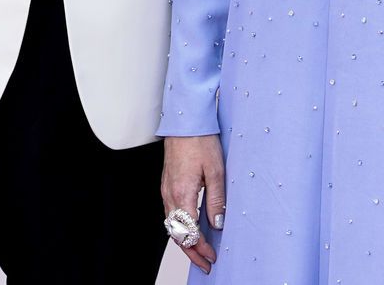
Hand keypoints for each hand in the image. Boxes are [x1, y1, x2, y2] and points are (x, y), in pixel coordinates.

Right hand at [162, 135, 224, 273]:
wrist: (184, 120)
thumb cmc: (200, 140)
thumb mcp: (215, 170)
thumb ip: (216, 199)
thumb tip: (218, 224)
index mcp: (182, 193)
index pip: (189, 232)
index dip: (201, 247)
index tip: (212, 256)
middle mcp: (170, 194)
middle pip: (176, 233)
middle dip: (191, 251)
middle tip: (205, 263)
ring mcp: (166, 189)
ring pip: (171, 225)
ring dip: (184, 240)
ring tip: (198, 250)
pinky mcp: (167, 183)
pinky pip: (170, 212)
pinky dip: (179, 226)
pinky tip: (189, 227)